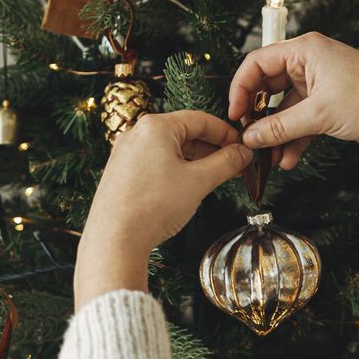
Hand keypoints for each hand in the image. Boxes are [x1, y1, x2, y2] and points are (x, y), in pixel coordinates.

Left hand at [74, 111, 252, 309]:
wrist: (115, 238)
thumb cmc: (153, 206)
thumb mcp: (199, 181)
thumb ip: (226, 163)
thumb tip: (243, 153)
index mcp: (155, 127)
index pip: (201, 120)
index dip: (227, 133)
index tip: (243, 148)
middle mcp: (137, 133)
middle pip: (185, 133)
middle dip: (213, 149)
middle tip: (234, 165)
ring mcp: (127, 153)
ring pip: (171, 149)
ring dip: (197, 161)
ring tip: (216, 178)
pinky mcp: (122, 172)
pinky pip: (157, 162)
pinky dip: (178, 169)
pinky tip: (190, 187)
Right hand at [228, 32, 358, 168]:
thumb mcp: (320, 114)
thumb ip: (281, 127)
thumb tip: (251, 137)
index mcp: (305, 50)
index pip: (257, 63)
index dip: (241, 89)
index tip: (234, 115)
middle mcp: (310, 63)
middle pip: (268, 87)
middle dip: (259, 116)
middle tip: (249, 139)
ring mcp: (320, 85)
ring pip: (285, 109)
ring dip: (277, 134)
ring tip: (269, 158)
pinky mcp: (330, 105)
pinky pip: (302, 121)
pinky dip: (295, 139)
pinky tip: (289, 160)